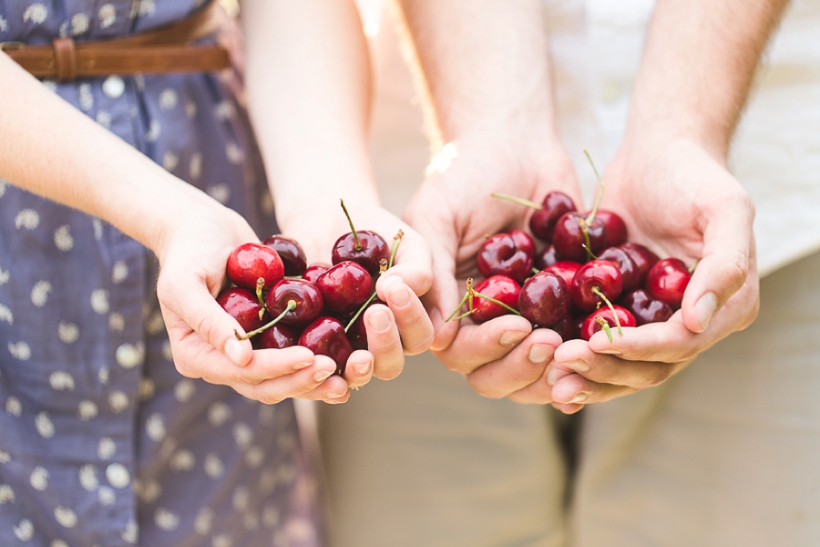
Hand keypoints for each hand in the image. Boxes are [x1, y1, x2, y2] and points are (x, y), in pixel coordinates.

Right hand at [154, 201, 361, 404]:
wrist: (201, 228)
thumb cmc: (188, 249)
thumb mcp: (186, 281)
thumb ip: (208, 320)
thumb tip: (241, 358)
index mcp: (195, 356)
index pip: (241, 373)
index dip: (277, 369)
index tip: (309, 357)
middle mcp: (221, 363)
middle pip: (265, 386)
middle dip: (300, 381)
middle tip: (334, 369)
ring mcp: (245, 355)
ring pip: (283, 380)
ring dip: (313, 381)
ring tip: (346, 376)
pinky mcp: (266, 340)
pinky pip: (293, 358)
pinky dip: (316, 362)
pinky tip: (346, 359)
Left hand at [279, 202, 434, 380]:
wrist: (326, 220)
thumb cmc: (375, 232)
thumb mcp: (404, 243)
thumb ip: (416, 267)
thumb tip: (398, 290)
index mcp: (405, 323)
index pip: (418, 336)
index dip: (411, 320)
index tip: (396, 289)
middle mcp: (376, 343)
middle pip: (389, 364)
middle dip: (385, 344)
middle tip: (375, 312)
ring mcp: (341, 348)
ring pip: (353, 375)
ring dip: (357, 369)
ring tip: (355, 354)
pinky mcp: (306, 345)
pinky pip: (309, 366)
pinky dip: (311, 366)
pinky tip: (309, 354)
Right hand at [404, 133, 581, 398]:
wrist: (516, 144)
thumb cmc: (467, 174)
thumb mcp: (438, 214)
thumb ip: (433, 271)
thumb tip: (435, 335)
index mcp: (443, 306)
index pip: (454, 351)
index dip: (483, 349)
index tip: (515, 325)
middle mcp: (479, 322)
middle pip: (491, 374)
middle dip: (518, 366)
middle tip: (546, 339)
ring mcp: (520, 319)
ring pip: (530, 373)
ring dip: (548, 370)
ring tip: (571, 343)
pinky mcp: (559, 311)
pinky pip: (571, 347)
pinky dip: (583, 352)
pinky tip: (598, 341)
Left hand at [546, 138, 758, 412]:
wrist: (655, 154)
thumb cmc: (694, 174)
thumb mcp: (724, 208)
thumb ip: (723, 264)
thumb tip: (697, 322)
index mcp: (723, 309)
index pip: (679, 344)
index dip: (639, 349)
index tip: (598, 342)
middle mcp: (689, 324)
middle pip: (647, 367)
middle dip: (605, 370)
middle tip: (563, 363)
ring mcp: (650, 320)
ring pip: (618, 365)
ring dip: (586, 374)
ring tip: (549, 376)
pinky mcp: (616, 310)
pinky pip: (594, 343)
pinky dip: (573, 356)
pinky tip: (541, 361)